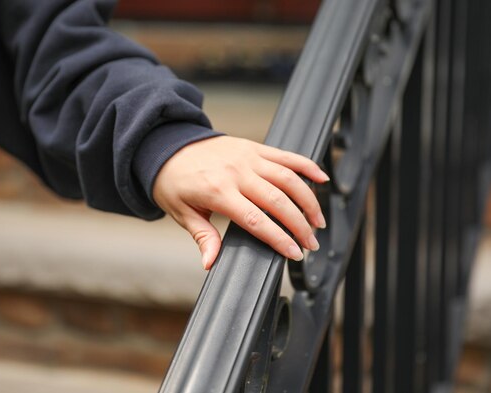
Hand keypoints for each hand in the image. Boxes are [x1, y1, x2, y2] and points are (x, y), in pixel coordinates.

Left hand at [153, 135, 328, 269]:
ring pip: (288, 178)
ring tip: (318, 221)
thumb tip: (210, 262)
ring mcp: (248, 157)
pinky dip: (306, 165)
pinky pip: (285, 155)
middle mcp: (236, 172)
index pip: (256, 220)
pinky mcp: (254, 147)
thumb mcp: (182, 213)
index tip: (295, 253)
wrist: (168, 146)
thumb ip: (203, 236)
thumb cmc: (174, 183)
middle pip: (278, 201)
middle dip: (300, 225)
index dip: (279, 239)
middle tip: (312, 243)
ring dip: (308, 200)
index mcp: (218, 192)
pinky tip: (322, 178)